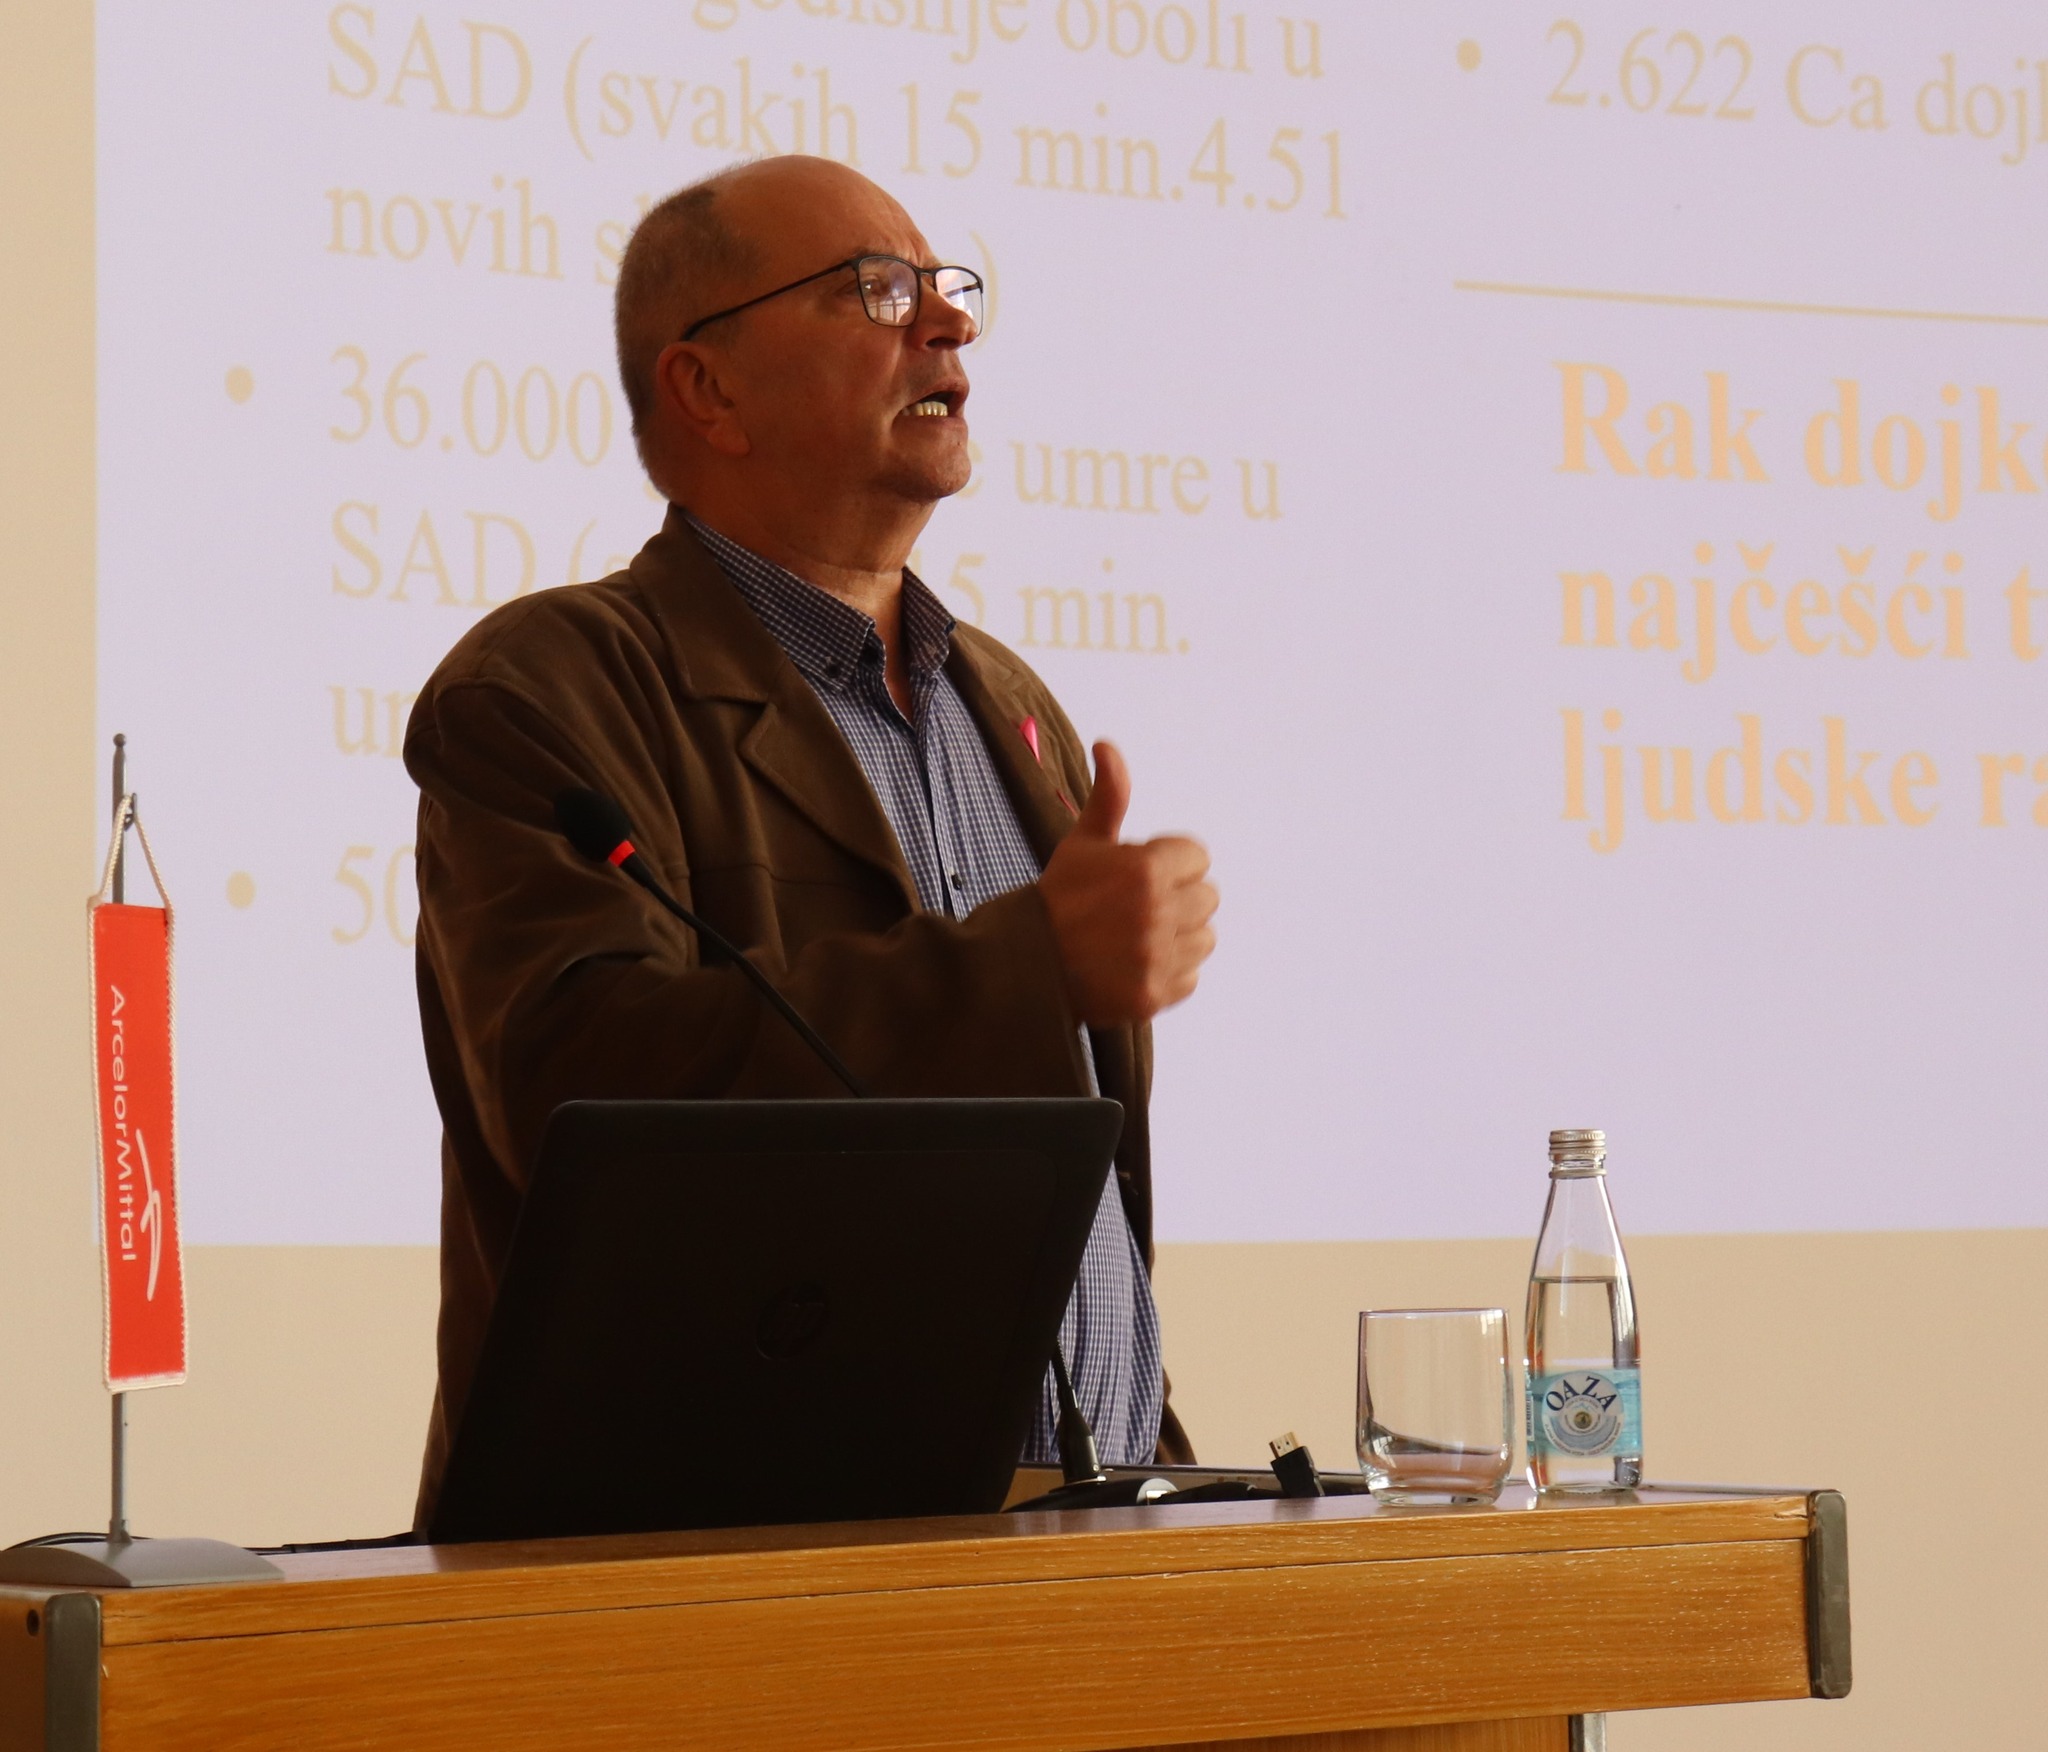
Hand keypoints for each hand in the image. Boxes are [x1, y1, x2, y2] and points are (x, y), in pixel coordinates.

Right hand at [1038, 741, 1218, 1026]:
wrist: (1025, 963)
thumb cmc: (1059, 897)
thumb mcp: (1083, 842)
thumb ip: (1109, 795)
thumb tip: (1107, 745)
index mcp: (1145, 868)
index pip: (1198, 858)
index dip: (1171, 863)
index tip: (1141, 876)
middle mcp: (1156, 912)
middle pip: (1207, 897)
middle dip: (1177, 897)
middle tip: (1138, 907)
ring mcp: (1156, 957)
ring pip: (1205, 938)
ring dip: (1179, 935)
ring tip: (1139, 936)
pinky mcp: (1154, 994)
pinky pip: (1191, 977)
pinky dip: (1170, 972)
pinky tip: (1137, 964)